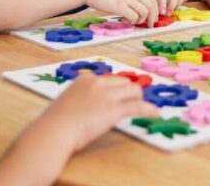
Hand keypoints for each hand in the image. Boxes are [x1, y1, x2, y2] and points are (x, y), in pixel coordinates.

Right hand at [43, 74, 158, 151]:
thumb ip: (80, 100)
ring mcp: (107, 95)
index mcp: (85, 79)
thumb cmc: (55, 122)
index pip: (109, 78)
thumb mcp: (67, 103)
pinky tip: (155, 113)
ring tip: (143, 107)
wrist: (54, 130)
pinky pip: (138, 106)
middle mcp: (98, 83)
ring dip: (139, 98)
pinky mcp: (115, 109)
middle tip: (131, 101)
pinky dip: (148, 109)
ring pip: (134, 90)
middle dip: (128, 92)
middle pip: (124, 82)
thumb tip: (87, 106)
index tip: (119, 95)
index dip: (116, 88)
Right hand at [86, 0, 158, 25]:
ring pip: (144, 12)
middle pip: (151, 6)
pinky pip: (133, 16)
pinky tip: (125, 20)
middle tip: (149, 24)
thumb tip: (139, 7)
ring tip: (133, 21)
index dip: (155, 9)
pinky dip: (132, 21)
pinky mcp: (119, 6)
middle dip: (152, 17)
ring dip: (141, 20)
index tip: (153, 17)